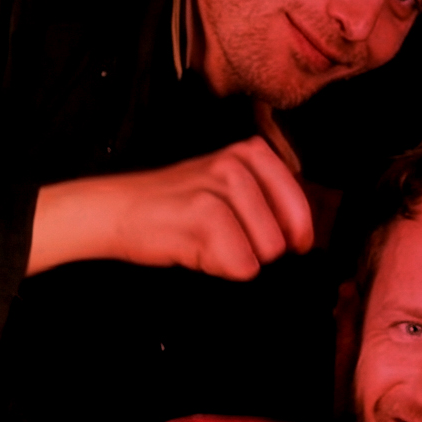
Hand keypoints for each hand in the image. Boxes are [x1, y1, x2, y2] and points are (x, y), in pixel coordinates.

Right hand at [28, 138, 314, 278]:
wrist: (117, 210)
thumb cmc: (175, 206)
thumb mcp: (227, 188)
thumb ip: (267, 202)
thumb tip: (304, 240)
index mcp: (252, 153)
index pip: (300, 208)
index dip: (291, 237)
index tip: (272, 244)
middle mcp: (239, 163)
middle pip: (283, 238)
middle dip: (254, 250)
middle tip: (216, 237)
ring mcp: (221, 187)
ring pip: (265, 253)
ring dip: (234, 259)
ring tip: (203, 240)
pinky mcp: (205, 215)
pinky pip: (240, 266)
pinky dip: (218, 269)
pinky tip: (192, 249)